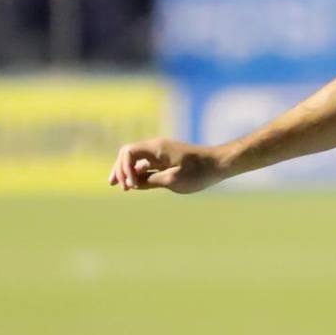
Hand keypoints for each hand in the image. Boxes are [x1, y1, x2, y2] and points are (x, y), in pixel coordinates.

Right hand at [109, 138, 226, 193]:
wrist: (221, 164)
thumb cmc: (200, 172)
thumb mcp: (173, 180)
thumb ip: (150, 181)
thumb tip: (134, 183)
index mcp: (156, 148)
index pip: (127, 152)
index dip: (123, 168)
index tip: (131, 186)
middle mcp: (156, 147)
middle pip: (128, 154)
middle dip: (120, 169)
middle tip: (114, 185)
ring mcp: (161, 153)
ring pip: (137, 160)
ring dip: (127, 172)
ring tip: (120, 186)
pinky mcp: (167, 159)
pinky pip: (147, 164)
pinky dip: (139, 173)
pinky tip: (134, 185)